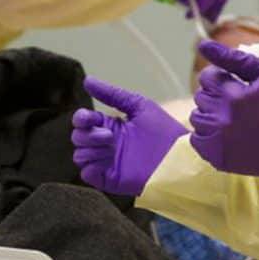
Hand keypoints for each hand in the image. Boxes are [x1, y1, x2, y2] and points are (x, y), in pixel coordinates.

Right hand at [70, 78, 186, 195]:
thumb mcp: (138, 106)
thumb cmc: (164, 131)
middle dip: (87, 134)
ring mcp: (108, 162)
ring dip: (89, 149)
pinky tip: (104, 163)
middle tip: (109, 135)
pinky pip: (88, 175)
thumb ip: (112, 94)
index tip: (89, 117)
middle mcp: (106, 144)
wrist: (180, 157)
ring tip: (110, 146)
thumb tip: (87, 80)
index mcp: (111, 125)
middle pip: (78, 137)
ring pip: (80, 155)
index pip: (84, 121)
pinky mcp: (111, 179)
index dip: (81, 118)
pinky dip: (90, 169)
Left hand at [189, 40, 258, 199]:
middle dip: (216, 96)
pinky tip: (226, 134)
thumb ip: (234, 58)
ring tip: (231, 119)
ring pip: (196, 118)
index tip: (236, 86)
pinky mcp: (218, 159)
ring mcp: (218, 142)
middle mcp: (222, 119)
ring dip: (210, 115)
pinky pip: (196, 141)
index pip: (207, 77)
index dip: (221, 78)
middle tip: (238, 104)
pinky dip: (207, 135)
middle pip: (200, 97)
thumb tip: (203, 44)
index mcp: (233, 95)